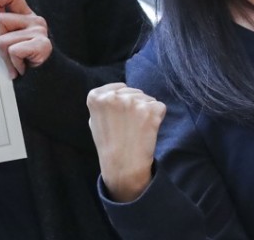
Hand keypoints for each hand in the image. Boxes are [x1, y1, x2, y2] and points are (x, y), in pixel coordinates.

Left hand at [0, 0, 51, 78]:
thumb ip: (4, 26)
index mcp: (27, 15)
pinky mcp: (42, 45)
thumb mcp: (12, 39)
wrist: (45, 81)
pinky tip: (22, 67)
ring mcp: (40, 32)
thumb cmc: (25, 61)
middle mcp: (35, 20)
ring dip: (5, 56)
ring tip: (17, 62)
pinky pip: (13, 51)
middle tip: (9, 53)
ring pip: (2, 40)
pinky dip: (13, 63)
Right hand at [87, 82, 165, 201]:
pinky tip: (147, 130)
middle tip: (129, 126)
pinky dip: (157, 117)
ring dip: (146, 111)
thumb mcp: (94, 119)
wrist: (123, 166)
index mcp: (96, 97)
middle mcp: (112, 96)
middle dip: (134, 106)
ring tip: (137, 129)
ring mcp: (132, 102)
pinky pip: (159, 107)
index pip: (119, 88)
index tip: (118, 118)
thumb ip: (103, 103)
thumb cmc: (109, 144)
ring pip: (147, 98)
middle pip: (134, 92)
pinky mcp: (150, 110)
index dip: (122, 103)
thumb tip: (117, 91)